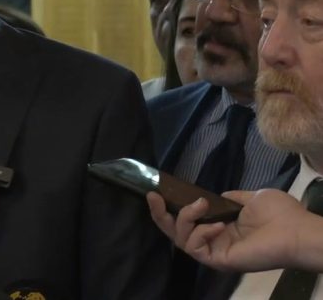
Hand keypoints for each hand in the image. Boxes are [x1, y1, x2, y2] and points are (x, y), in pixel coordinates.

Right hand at [147, 189, 310, 271]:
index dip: (170, 207)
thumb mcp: (249, 198)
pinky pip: (195, 248)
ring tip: (202, 205)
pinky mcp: (218, 260)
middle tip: (154, 196)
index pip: (187, 221)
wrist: (296, 230)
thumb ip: (228, 199)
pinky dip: (200, 232)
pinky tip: (217, 224)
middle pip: (174, 232)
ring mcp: (214, 252)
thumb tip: (213, 197)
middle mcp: (213, 240)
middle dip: (160, 214)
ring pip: (180, 239)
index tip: (158, 190)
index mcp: (220, 227)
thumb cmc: (279, 214)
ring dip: (185, 217)